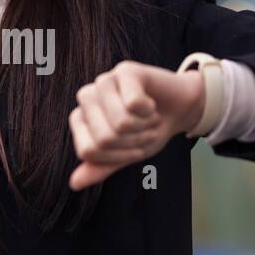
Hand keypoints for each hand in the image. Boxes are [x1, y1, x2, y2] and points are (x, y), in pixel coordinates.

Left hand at [68, 60, 205, 190]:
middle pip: (104, 138)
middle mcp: (87, 97)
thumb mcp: (125, 155)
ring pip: (120, 122)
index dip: (118, 156)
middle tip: (145, 130)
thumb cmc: (149, 130)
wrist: (180, 109)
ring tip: (149, 118)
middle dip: (133, 142)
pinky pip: (133, 104)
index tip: (134, 148)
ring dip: (143, 127)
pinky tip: (151, 103)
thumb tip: (74, 183)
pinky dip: (149, 111)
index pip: (88, 151)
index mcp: (80, 119)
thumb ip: (100, 167)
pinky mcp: (125, 71)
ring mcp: (104, 82)